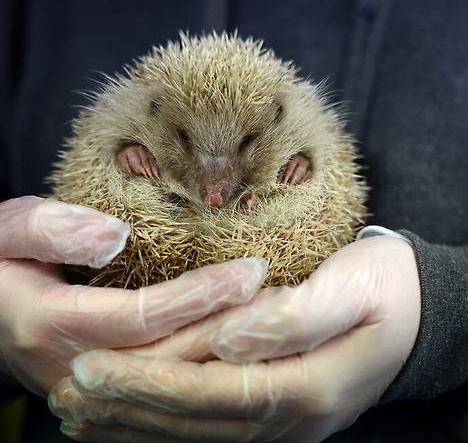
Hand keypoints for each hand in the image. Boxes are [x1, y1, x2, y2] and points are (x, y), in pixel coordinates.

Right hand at [0, 196, 265, 395]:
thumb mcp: (4, 230)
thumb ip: (50, 228)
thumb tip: (113, 236)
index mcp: (54, 323)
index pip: (147, 315)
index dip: (202, 294)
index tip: (251, 270)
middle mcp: (77, 367)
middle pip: (172, 355)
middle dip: (231, 327)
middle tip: (286, 301)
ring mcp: (94, 388)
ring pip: (175, 378)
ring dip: (229, 352)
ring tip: (278, 321)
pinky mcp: (107, 393)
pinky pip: (166, 390)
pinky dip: (209, 372)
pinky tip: (245, 350)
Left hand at [48, 235, 420, 441]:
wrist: (427, 313)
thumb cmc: (391, 290)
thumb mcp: (355, 287)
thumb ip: (296, 316)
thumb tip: (232, 337)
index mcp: (310, 388)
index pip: (213, 394)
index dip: (150, 384)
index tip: (93, 367)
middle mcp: (295, 418)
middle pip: (197, 422)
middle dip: (129, 409)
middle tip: (66, 395)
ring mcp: (290, 422)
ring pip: (201, 431)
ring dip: (139, 423)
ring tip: (83, 413)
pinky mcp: (285, 410)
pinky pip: (216, 424)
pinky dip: (170, 422)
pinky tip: (137, 416)